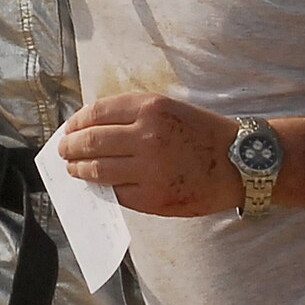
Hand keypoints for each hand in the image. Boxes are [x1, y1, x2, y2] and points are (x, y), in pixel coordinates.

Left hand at [59, 94, 242, 215]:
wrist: (241, 162)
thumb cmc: (204, 134)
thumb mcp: (170, 110)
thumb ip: (133, 116)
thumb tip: (92, 130)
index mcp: (151, 108)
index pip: (96, 113)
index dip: (76, 123)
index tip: (69, 129)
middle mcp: (147, 136)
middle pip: (90, 141)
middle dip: (70, 147)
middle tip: (64, 151)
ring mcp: (148, 169)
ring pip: (97, 170)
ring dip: (78, 169)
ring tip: (74, 169)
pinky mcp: (153, 197)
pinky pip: (116, 192)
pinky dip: (103, 188)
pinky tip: (98, 185)